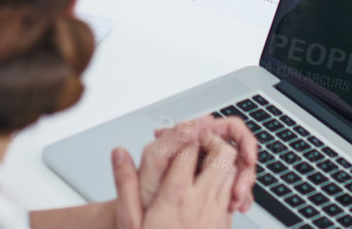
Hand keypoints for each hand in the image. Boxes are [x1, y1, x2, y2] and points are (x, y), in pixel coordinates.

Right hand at [113, 134, 238, 228]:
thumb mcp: (130, 221)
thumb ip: (125, 184)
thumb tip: (119, 154)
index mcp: (176, 195)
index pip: (190, 148)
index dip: (185, 133)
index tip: (177, 132)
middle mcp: (202, 201)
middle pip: (221, 154)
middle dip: (210, 141)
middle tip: (195, 141)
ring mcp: (217, 213)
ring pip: (232, 171)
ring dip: (220, 161)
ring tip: (201, 160)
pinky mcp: (224, 224)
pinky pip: (232, 192)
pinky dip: (226, 182)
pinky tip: (207, 186)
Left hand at [132, 117, 255, 213]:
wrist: (143, 214)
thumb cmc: (144, 187)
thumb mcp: (155, 159)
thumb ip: (176, 136)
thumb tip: (204, 121)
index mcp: (193, 137)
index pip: (229, 127)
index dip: (243, 141)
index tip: (247, 159)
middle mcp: (204, 149)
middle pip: (239, 149)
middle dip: (245, 169)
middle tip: (239, 190)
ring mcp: (210, 167)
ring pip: (240, 169)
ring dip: (243, 184)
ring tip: (236, 203)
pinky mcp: (215, 185)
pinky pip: (235, 186)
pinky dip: (240, 196)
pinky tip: (236, 206)